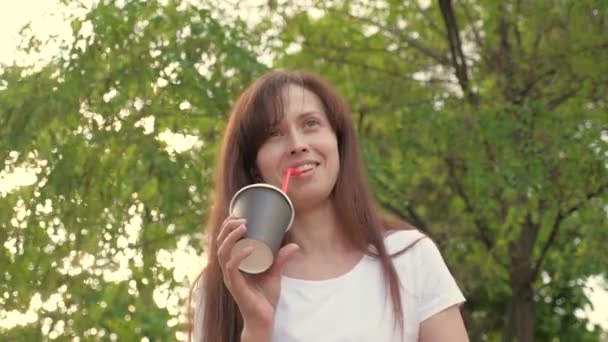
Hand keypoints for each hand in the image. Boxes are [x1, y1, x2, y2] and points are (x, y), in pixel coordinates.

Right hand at [216, 215, 299, 331]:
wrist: (264, 319)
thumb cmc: (265, 297)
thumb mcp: (275, 273)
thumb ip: (281, 259)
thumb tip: (294, 245)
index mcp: (233, 264)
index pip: (224, 242)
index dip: (227, 227)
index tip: (238, 213)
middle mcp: (228, 269)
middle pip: (220, 244)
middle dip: (228, 228)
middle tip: (241, 217)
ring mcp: (231, 278)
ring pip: (223, 253)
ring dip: (231, 237)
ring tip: (243, 226)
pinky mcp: (236, 287)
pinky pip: (232, 269)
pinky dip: (239, 256)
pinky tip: (248, 248)